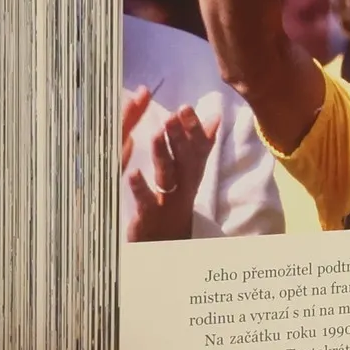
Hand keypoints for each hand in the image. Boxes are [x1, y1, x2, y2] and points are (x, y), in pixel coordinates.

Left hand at [123, 98, 219, 241]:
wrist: (170, 242)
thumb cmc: (178, 201)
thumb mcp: (193, 173)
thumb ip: (202, 145)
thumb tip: (216, 117)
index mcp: (191, 172)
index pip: (197, 146)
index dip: (192, 128)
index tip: (186, 107)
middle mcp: (184, 185)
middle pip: (183, 158)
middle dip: (178, 136)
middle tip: (172, 114)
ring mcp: (168, 200)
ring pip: (167, 176)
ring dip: (163, 155)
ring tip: (156, 133)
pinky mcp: (151, 215)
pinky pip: (146, 201)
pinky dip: (140, 188)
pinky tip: (132, 173)